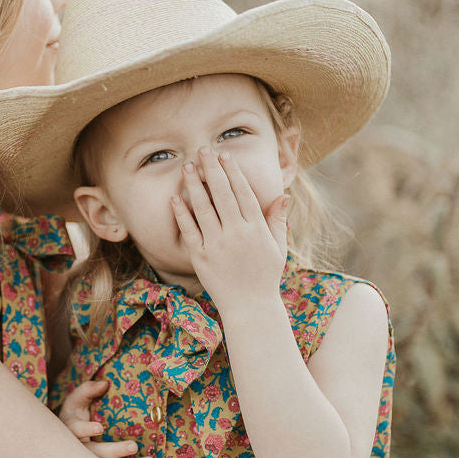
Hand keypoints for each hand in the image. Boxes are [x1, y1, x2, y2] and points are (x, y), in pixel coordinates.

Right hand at [58, 379, 155, 457]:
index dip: (86, 429)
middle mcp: (79, 451)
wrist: (64, 446)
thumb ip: (87, 390)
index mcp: (71, 430)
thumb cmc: (74, 418)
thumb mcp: (76, 402)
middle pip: (95, 453)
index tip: (100, 427)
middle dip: (115, 451)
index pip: (76, 430)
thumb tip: (105, 383)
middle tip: (133, 445)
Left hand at [171, 147, 287, 312]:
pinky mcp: (201, 257)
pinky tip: (174, 198)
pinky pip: (189, 231)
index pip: (243, 193)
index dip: (233, 172)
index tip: (225, 156)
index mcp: (256, 229)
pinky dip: (181, 214)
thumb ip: (278, 220)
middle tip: (203, 150)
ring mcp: (218, 245)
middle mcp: (237, 233)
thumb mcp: (278, 247)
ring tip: (187, 167)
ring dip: (194, 185)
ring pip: (203, 208)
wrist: (250, 307)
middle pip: (222, 194)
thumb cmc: (265, 276)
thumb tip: (283, 195)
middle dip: (212, 169)